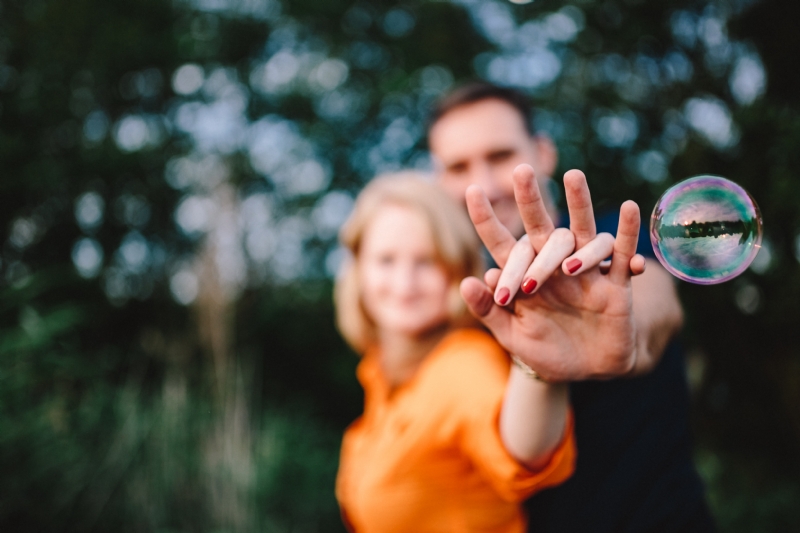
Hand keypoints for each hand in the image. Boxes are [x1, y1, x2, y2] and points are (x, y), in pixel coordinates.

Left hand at [460, 164, 645, 381]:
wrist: (586, 372)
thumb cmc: (544, 352)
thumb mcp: (512, 336)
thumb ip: (489, 310)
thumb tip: (467, 280)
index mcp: (525, 277)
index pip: (502, 244)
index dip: (487, 219)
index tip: (471, 189)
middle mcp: (554, 267)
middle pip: (542, 228)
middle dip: (531, 200)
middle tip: (521, 170)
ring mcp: (587, 273)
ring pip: (584, 232)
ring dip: (579, 203)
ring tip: (573, 177)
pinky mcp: (616, 286)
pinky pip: (622, 254)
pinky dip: (627, 233)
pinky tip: (628, 208)